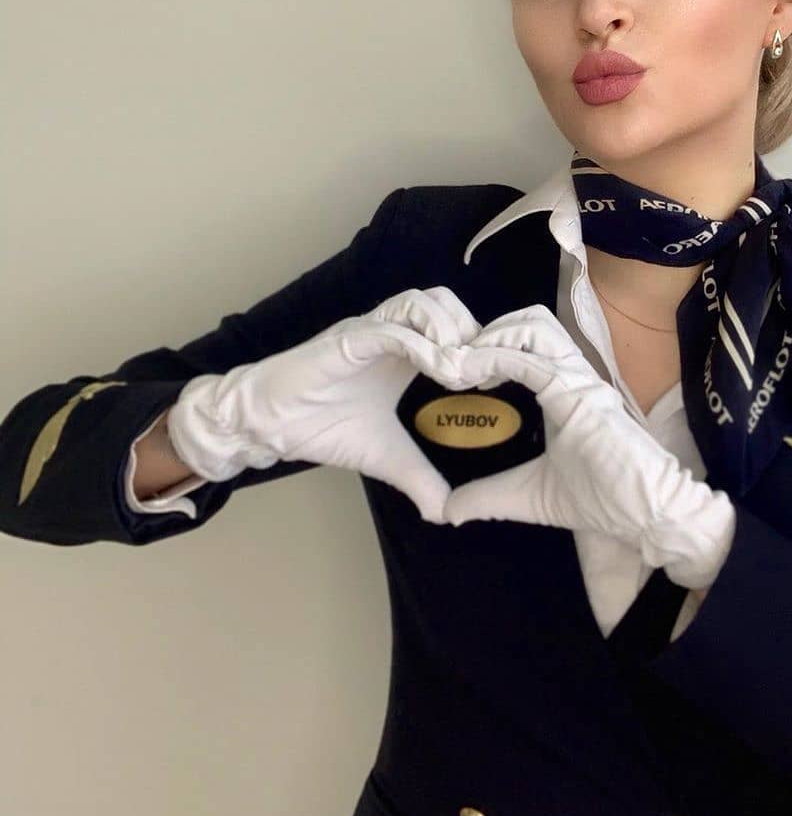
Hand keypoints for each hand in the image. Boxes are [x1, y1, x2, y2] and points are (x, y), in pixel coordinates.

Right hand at [166, 286, 481, 520]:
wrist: (267, 425)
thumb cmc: (320, 426)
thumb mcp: (384, 457)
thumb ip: (418, 479)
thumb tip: (447, 513)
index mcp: (402, 351)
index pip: (452, 326)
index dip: (481, 344)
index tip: (501, 380)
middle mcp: (388, 332)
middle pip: (444, 302)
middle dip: (472, 329)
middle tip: (487, 370)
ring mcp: (367, 331)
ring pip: (421, 303)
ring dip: (450, 331)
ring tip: (465, 371)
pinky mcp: (346, 340)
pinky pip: (389, 328)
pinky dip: (420, 343)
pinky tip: (440, 369)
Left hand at [441, 304, 735, 586]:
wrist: (647, 517)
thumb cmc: (601, 501)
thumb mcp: (527, 498)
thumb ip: (488, 496)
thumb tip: (447, 510)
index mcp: (563, 388)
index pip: (526, 341)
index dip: (488, 344)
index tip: (453, 372)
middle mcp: (572, 374)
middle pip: (529, 320)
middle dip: (486, 330)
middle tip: (451, 363)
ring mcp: (578, 379)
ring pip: (533, 326)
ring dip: (490, 337)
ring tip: (457, 366)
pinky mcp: (580, 392)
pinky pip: (532, 360)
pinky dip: (494, 358)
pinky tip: (467, 374)